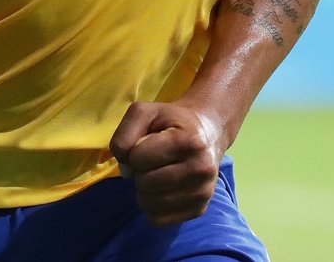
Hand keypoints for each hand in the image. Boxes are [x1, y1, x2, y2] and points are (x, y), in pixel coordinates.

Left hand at [109, 100, 225, 227]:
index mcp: (189, 140)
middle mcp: (201, 168)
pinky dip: (152, 207)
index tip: (147, 145)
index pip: (138, 158)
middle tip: (152, 161)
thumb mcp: (145, 113)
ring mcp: (203, 192)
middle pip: (144, 184)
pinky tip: (161, 190)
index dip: (134, 152)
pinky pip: (158, 220)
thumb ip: (125, 133)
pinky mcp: (200, 209)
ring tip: (157, 174)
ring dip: (144, 191)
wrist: (208, 131)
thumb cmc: (172, 121)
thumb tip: (125, 170)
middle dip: (139, 172)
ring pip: (149, 205)